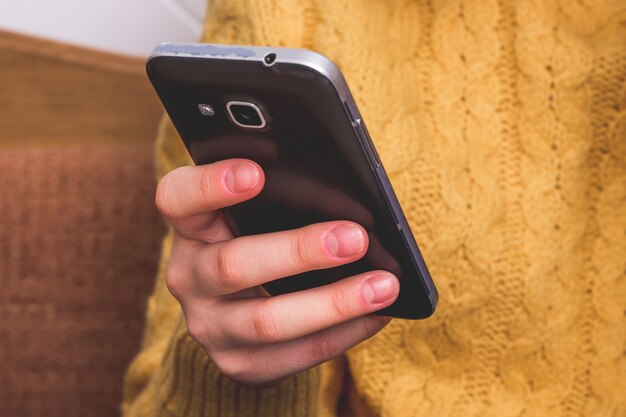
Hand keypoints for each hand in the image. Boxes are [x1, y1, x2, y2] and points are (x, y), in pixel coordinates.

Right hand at [156, 159, 399, 385]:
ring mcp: (210, 325)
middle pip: (232, 265)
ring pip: (267, 321)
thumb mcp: (253, 211)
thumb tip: (350, 189)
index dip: (210, 185)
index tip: (256, 172)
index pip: (178, 199)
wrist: (235, 308)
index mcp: (190, 226)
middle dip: (298, 251)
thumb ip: (282, 194)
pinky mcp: (239, 362)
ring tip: (384, 286)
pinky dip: (343, 333)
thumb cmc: (256, 237)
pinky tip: (377, 313)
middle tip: (355, 238)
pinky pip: (296, 354)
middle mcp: (188, 276)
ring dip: (332, 303)